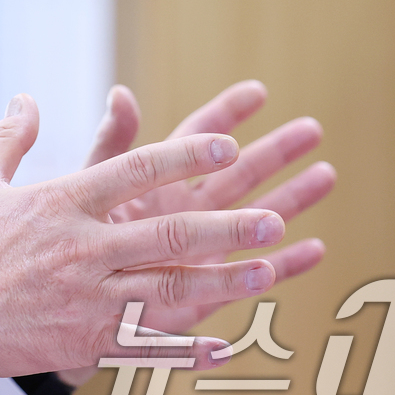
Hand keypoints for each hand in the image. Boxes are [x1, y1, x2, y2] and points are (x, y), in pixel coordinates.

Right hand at [0, 96, 283, 394]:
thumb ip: (10, 136)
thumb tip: (27, 98)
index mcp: (60, 202)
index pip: (136, 168)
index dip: (186, 154)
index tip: (227, 142)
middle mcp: (82, 249)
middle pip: (170, 234)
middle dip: (228, 226)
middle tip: (273, 218)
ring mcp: (86, 299)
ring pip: (171, 290)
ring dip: (224, 280)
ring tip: (266, 270)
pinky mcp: (82, 341)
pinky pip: (147, 346)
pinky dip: (190, 348)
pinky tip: (226, 345)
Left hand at [84, 80, 334, 335]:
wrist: (68, 304)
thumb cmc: (73, 242)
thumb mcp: (90, 188)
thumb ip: (111, 147)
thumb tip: (120, 93)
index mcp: (158, 180)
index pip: (197, 138)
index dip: (225, 113)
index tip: (257, 90)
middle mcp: (187, 211)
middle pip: (238, 173)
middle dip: (275, 151)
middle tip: (311, 128)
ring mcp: (202, 249)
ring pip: (256, 217)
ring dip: (291, 198)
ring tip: (326, 174)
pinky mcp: (208, 290)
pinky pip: (254, 275)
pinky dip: (286, 264)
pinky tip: (317, 250)